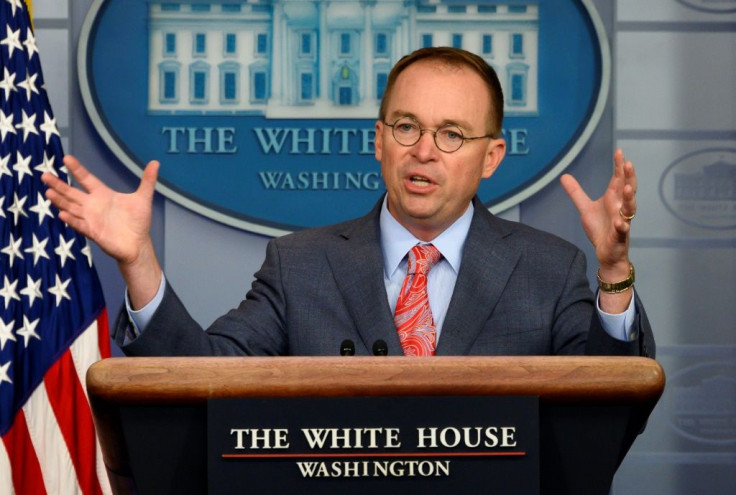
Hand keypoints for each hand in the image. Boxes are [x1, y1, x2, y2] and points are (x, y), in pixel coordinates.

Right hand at [42, 155, 162, 307]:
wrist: (138, 244)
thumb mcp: (143, 198)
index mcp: (103, 195)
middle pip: (72, 193)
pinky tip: (62, 215)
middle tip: (44, 175)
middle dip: (59, 185)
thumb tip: (156, 162)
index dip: (77, 169)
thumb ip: (147, 180)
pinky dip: (72, 221)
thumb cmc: (138, 221)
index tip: (66, 158)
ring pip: (71, 208)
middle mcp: (93, 205)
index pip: (86, 179)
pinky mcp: (93, 232)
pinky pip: (80, 225)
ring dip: (60, 202)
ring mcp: (91, 219)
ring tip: (49, 193)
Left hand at [560, 150, 636, 311]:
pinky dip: (622, 226)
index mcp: (613, 199)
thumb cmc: (600, 229)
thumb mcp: (585, 208)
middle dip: (629, 177)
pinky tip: (620, 222)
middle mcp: (620, 208)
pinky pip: (622, 230)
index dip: (619, 166)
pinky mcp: (620, 236)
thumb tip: (564, 176)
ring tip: (626, 188)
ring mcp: (622, 221)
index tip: (619, 152)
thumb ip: (576, 193)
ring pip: (629, 208)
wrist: (606, 252)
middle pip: (628, 189)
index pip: (618, 179)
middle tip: (628, 164)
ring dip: (629, 198)